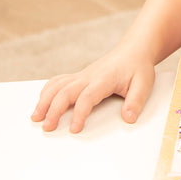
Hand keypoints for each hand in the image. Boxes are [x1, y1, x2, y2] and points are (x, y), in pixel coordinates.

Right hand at [30, 44, 154, 132]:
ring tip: (35, 118)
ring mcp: (82, 75)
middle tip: (47, 127)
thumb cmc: (138, 67)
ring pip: (58, 85)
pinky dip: (47, 91)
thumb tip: (128, 118)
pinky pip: (59, 81)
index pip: (88, 96)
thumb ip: (136, 101)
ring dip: (44, 100)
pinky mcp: (79, 76)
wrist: (135, 50)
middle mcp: (89, 76)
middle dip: (54, 109)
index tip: (74, 129)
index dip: (80, 113)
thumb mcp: (144, 83)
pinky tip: (41, 103)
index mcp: (104, 78)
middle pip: (66, 91)